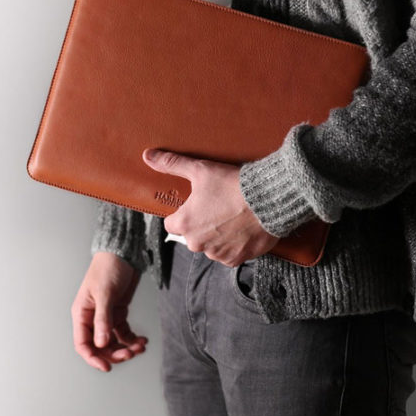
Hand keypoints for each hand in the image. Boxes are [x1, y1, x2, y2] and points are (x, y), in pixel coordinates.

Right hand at [71, 252, 148, 371]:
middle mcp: (92, 318)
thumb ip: (103, 319)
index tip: (107, 367)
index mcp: (82, 314)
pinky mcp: (118, 313)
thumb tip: (102, 344)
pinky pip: (124, 333)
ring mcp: (106, 317)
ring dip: (126, 348)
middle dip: (115, 354)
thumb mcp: (105, 293)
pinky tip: (143, 340)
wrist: (123, 253)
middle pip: (100, 347)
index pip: (83, 344)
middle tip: (131, 354)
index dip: (93, 358)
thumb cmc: (108, 267)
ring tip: (140, 346)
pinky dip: (133, 339)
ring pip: (113, 343)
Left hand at [142, 147, 280, 266]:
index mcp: (184, 224)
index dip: (183, 212)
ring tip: (232, 216)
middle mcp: (197, 243)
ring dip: (218, 236)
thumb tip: (148, 156)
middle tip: (218, 207)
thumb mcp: (200, 170)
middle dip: (202, 224)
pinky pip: (229, 254)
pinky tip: (242, 228)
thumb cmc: (232, 185)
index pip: (171, 223)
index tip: (196, 204)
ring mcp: (217, 254)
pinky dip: (234, 244)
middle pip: (192, 235)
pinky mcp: (236, 259)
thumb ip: (171, 164)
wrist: (268, 199)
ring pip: (211, 246)